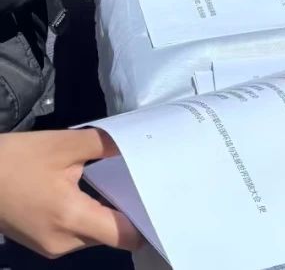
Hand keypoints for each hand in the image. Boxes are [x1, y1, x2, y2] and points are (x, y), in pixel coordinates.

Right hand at [0, 130, 142, 258]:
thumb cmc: (16, 159)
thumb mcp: (65, 144)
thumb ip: (106, 144)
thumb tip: (138, 142)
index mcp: (72, 219)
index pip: (124, 236)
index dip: (146, 223)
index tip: (165, 203)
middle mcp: (63, 242)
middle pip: (110, 235)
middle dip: (129, 213)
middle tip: (150, 186)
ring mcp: (49, 246)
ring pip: (93, 234)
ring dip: (106, 213)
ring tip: (123, 185)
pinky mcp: (39, 242)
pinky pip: (76, 232)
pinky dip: (88, 216)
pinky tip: (94, 192)